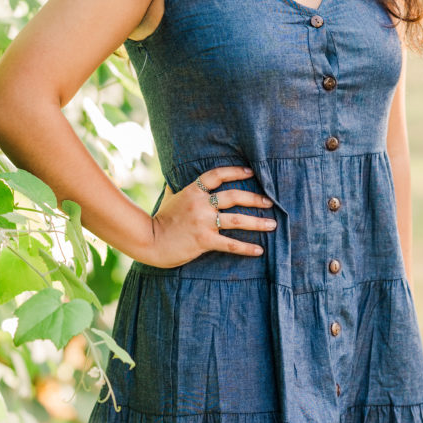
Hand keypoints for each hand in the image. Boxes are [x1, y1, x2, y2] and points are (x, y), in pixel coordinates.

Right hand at [146, 165, 276, 268]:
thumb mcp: (170, 197)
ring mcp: (203, 222)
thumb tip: (176, 174)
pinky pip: (230, 244)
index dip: (235, 172)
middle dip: (254, 198)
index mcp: (193, 190)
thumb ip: (178, 187)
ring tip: (272, 224)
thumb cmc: (160, 219)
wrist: (150, 241)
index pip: (217, 175)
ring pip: (236, 219)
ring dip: (257, 222)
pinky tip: (259, 250)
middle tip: (269, 201)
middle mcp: (200, 204)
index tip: (251, 172)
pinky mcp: (204, 241)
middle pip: (234, 197)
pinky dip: (246, 247)